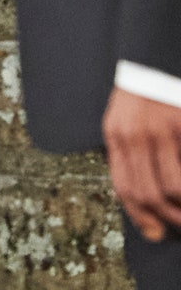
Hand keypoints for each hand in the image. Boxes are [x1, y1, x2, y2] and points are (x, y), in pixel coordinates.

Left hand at [105, 86, 180, 240]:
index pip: (124, 187)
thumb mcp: (120, 120)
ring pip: (174, 186)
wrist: (151, 57)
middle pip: (148, 192)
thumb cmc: (138, 95)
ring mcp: (162, 128)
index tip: (155, 233)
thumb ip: (125, 154)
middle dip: (167, 218)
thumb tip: (136, 202)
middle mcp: (136, 133)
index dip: (140, 217)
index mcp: (116, 134)